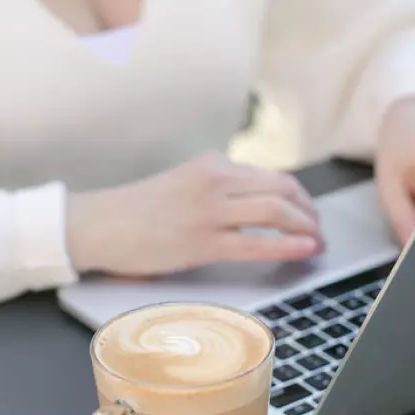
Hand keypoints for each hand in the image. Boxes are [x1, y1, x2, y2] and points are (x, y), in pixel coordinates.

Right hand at [66, 152, 324, 276]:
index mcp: (211, 164)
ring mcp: (209, 210)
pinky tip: (305, 249)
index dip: (298, 196)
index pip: (271, 176)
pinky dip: (288, 245)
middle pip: (282, 188)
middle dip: (309, 211)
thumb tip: (257, 207)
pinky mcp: (202, 241)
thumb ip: (217, 190)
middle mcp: (214, 180)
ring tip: (316, 243)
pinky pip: (257, 242)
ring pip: (276, 211)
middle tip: (318, 230)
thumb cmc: (135, 212)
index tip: (308, 213)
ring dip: (305, 227)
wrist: (97, 225)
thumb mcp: (182, 184)